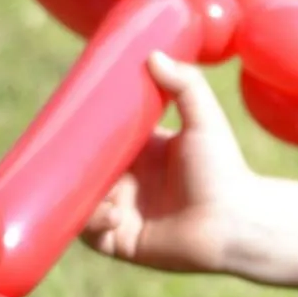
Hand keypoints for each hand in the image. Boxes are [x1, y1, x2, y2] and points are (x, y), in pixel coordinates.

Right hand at [81, 53, 256, 273]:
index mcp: (143, 153)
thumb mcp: (204, 120)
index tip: (65, 116)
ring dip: (80, 195)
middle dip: (69, 163)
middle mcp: (129, 182)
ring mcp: (122, 212)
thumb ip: (186, 84)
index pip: (102, 138)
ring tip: (103, 189)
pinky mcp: (121, 242)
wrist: (237, 222)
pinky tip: (114, 215)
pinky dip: (92, 223)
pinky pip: (90, 234)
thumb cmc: (224, 171)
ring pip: (80, 201)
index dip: (83, 130)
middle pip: (83, 170)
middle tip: (61, 153)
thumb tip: (153, 54)